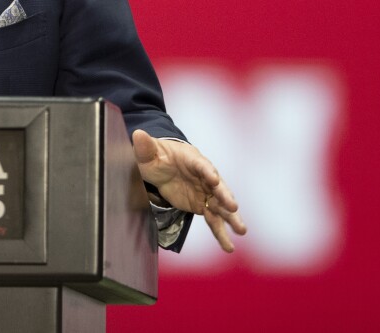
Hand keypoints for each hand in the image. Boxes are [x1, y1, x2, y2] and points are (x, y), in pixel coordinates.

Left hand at [132, 130, 246, 251]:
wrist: (160, 167)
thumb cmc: (156, 156)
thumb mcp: (148, 152)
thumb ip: (145, 146)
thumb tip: (138, 134)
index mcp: (193, 160)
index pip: (202, 165)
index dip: (208, 172)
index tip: (214, 179)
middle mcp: (204, 176)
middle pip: (218, 187)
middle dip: (225, 196)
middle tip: (234, 207)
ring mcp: (205, 192)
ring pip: (220, 206)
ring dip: (231, 217)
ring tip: (242, 230)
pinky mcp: (202, 206)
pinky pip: (214, 220)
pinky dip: (221, 233)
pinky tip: (228, 247)